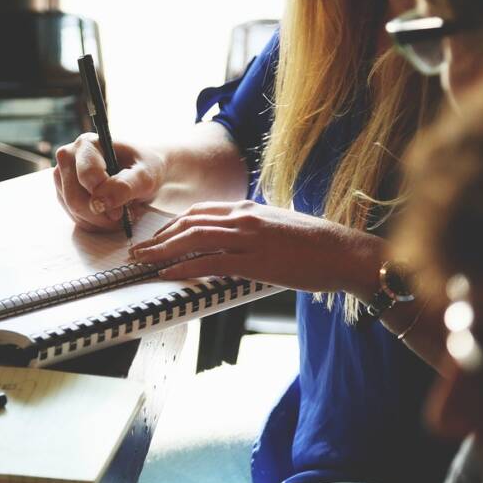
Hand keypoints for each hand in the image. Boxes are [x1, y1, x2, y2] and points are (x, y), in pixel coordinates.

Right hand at [53, 133, 165, 231]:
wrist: (141, 172)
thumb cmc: (144, 168)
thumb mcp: (145, 176)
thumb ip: (125, 186)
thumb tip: (100, 202)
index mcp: (87, 144)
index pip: (87, 176)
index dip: (105, 197)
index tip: (122, 210)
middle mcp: (68, 157)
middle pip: (75, 198)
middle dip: (102, 214)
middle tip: (124, 215)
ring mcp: (62, 177)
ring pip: (74, 211)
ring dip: (101, 221)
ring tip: (121, 212)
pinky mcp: (63, 195)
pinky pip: (76, 218)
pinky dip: (96, 224)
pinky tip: (110, 215)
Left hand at [129, 200, 382, 295]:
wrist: (345, 252)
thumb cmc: (316, 245)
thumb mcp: (278, 227)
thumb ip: (252, 230)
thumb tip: (233, 242)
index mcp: (248, 208)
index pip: (199, 212)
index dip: (172, 225)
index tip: (156, 237)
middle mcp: (244, 217)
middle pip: (189, 222)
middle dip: (159, 237)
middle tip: (138, 250)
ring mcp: (248, 237)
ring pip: (193, 239)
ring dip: (162, 251)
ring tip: (143, 262)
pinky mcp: (255, 260)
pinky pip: (210, 262)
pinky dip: (184, 267)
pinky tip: (167, 274)